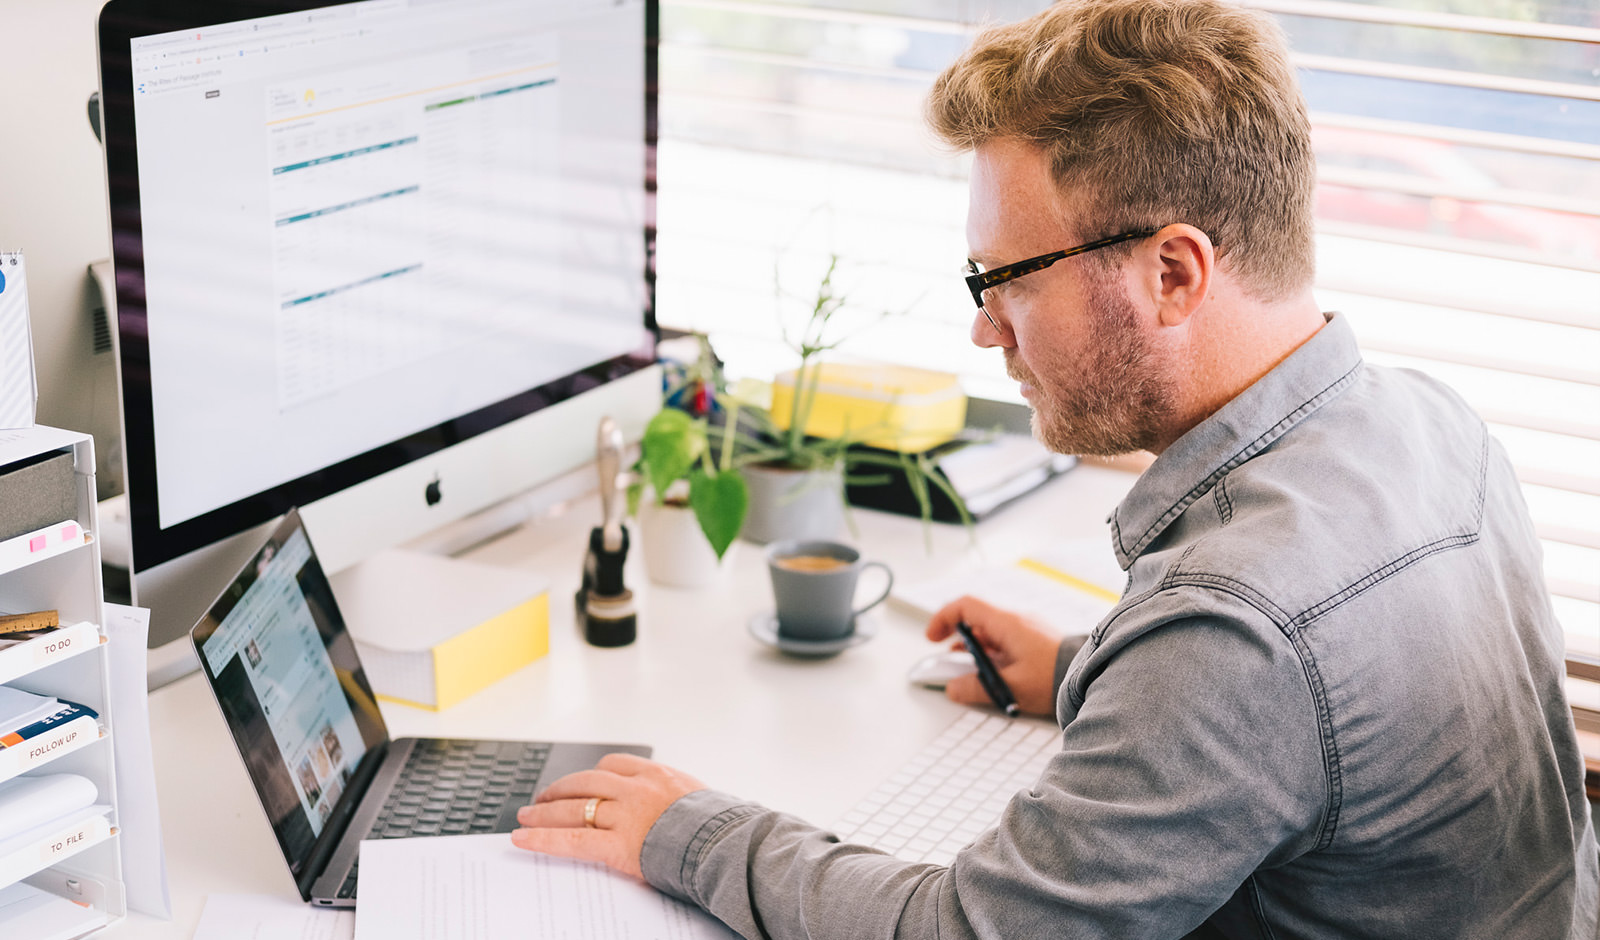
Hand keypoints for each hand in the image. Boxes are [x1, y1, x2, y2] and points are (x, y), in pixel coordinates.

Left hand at [511, 753, 705, 879]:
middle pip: (586, 783)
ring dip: (544, 812)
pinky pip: (573, 840)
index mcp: (658, 776)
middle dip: (559, 791)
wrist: (729, 846)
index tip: (580, 783)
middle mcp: (637, 790)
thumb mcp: (701, 800)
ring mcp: (626, 816)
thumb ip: (677, 799)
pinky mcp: (618, 845)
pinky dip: (544, 838)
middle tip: (540, 798)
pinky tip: (523, 839)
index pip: (614, 765)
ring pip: (574, 808)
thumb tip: (674, 811)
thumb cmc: (722, 829)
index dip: (592, 775)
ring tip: (525, 817)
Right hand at [926, 595, 1062, 716]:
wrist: (1093, 675)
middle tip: (952, 665)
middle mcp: (1016, 621)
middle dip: (958, 643)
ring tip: (974, 676)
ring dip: (976, 652)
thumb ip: (977, 688)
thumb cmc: (1056, 676)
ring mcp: (1027, 629)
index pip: (965, 606)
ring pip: (990, 634)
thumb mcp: (1011, 687)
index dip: (943, 618)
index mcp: (1006, 623)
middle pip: (975, 622)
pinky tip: (997, 676)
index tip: (933, 638)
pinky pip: (1005, 642)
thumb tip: (954, 688)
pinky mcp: (1036, 641)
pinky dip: (993, 655)